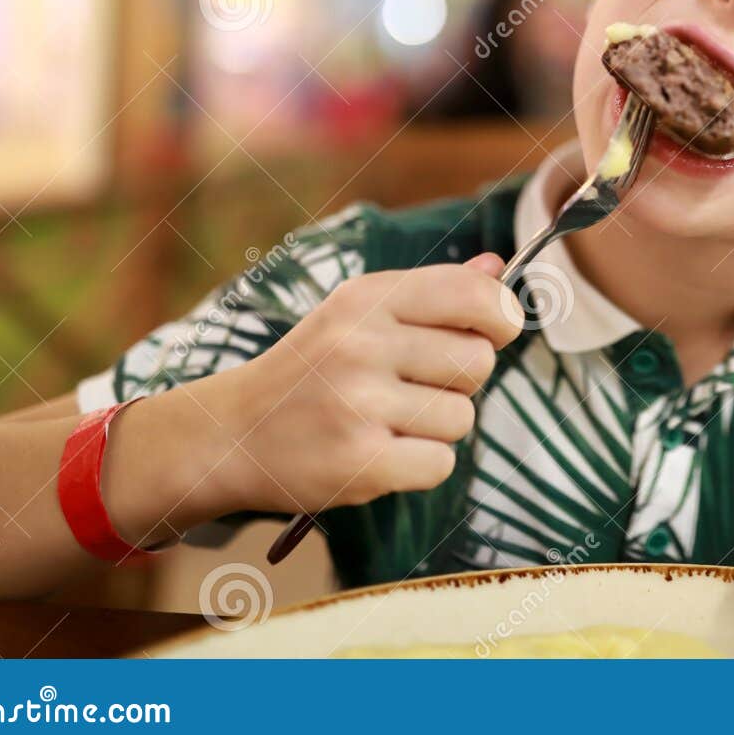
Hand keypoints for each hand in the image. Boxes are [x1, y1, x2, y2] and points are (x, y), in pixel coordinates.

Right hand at [204, 252, 521, 515]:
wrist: (232, 433)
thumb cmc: (311, 369)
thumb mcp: (358, 313)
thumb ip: (432, 291)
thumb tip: (497, 269)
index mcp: (367, 298)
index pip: (474, 295)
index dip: (501, 317)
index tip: (493, 332)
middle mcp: (362, 344)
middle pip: (479, 361)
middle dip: (461, 379)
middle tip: (415, 385)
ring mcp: (359, 404)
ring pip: (463, 417)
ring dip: (438, 426)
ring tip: (389, 420)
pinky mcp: (359, 462)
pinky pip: (441, 464)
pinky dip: (422, 466)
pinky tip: (383, 453)